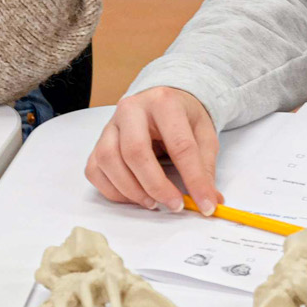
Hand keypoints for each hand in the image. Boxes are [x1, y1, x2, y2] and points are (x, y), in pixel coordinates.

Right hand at [85, 87, 221, 215]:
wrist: (162, 102)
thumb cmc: (183, 118)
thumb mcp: (204, 135)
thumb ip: (206, 168)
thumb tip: (211, 200)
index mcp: (164, 102)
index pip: (180, 145)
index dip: (194, 179)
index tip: (205, 204)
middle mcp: (131, 109)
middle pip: (135, 151)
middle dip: (156, 185)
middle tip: (174, 204)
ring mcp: (110, 125)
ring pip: (109, 160)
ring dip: (131, 190)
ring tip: (153, 203)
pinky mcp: (98, 141)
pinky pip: (95, 170)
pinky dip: (112, 190)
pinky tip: (133, 196)